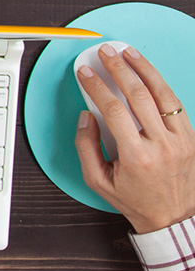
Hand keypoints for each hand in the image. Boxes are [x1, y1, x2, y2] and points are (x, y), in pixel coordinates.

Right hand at [75, 44, 194, 233]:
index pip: (113, 110)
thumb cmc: (136, 200)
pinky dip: (161, 85)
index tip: (86, 74)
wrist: (174, 217)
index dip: (97, 87)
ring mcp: (181, 141)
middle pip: (138, 95)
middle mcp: (162, 146)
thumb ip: (86, 146)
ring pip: (162, 94)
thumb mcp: (97, 180)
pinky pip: (175, 105)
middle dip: (119, 69)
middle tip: (106, 53)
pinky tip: (149, 73)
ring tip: (129, 53)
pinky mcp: (191, 139)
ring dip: (144, 69)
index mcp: (137, 157)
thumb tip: (86, 117)